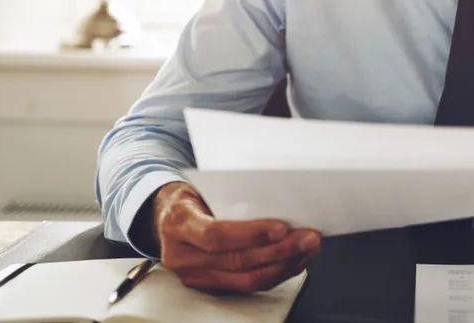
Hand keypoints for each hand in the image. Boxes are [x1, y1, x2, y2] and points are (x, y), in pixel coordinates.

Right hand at [152, 182, 321, 293]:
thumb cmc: (190, 197)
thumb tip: (275, 195)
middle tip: (308, 237)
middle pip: (237, 261)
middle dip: (279, 251)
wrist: (166, 217)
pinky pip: (248, 286)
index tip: (282, 227)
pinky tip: (294, 261)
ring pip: (246, 280)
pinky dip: (276, 274)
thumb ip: (228, 195)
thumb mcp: (200, 187)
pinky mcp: (209, 287)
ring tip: (308, 249)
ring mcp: (194, 276)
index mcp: (178, 224)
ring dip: (283, 265)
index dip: (251, 234)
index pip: (216, 235)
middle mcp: (182, 256)